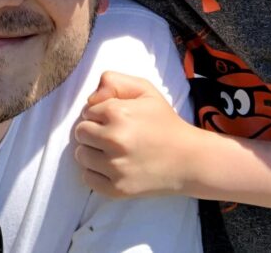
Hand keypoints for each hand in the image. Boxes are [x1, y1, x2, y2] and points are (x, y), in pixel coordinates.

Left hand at [74, 71, 203, 197]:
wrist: (190, 160)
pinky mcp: (116, 189)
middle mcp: (114, 140)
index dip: (100, 114)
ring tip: (112, 151)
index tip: (115, 120)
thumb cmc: (165, 122)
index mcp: (118, 113)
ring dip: (92, 152)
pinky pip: (87, 178)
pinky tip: (111, 167)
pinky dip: (96, 173)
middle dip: (93, 132)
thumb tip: (90, 99)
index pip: (87, 112)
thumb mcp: (145, 90)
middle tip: (112, 135)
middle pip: (81, 133)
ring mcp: (114, 167)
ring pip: (81, 155)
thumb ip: (114, 81)